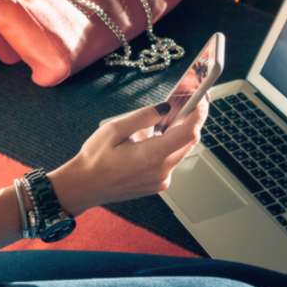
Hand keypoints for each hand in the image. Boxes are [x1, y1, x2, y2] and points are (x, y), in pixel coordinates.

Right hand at [50, 96, 209, 214]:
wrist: (85, 186)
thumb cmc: (95, 158)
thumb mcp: (114, 129)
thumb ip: (143, 117)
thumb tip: (166, 108)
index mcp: (151, 155)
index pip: (188, 133)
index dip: (198, 114)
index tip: (201, 100)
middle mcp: (161, 170)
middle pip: (188, 142)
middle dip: (190, 120)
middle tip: (184, 102)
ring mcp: (161, 180)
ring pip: (180, 151)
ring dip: (178, 134)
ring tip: (167, 117)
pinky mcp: (158, 184)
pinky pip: (171, 161)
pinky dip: (169, 147)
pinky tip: (155, 137)